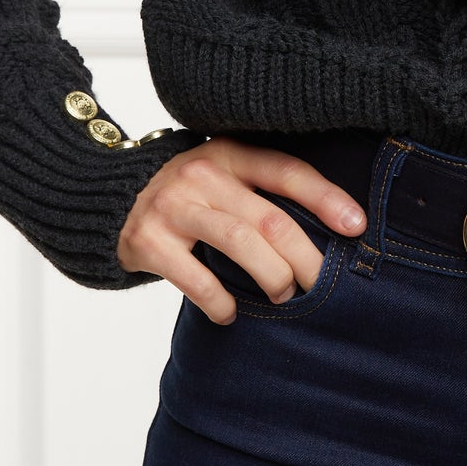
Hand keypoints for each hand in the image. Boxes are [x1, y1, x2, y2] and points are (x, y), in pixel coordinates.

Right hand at [116, 137, 367, 324]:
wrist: (110, 198)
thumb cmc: (188, 195)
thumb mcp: (223, 176)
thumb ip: (260, 192)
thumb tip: (328, 232)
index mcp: (230, 152)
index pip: (288, 172)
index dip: (326, 199)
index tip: (357, 226)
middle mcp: (203, 173)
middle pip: (269, 217)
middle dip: (305, 256)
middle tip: (321, 283)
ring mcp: (173, 205)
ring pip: (239, 242)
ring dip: (271, 276)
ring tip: (284, 296)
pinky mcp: (147, 239)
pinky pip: (195, 276)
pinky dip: (219, 300)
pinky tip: (230, 313)